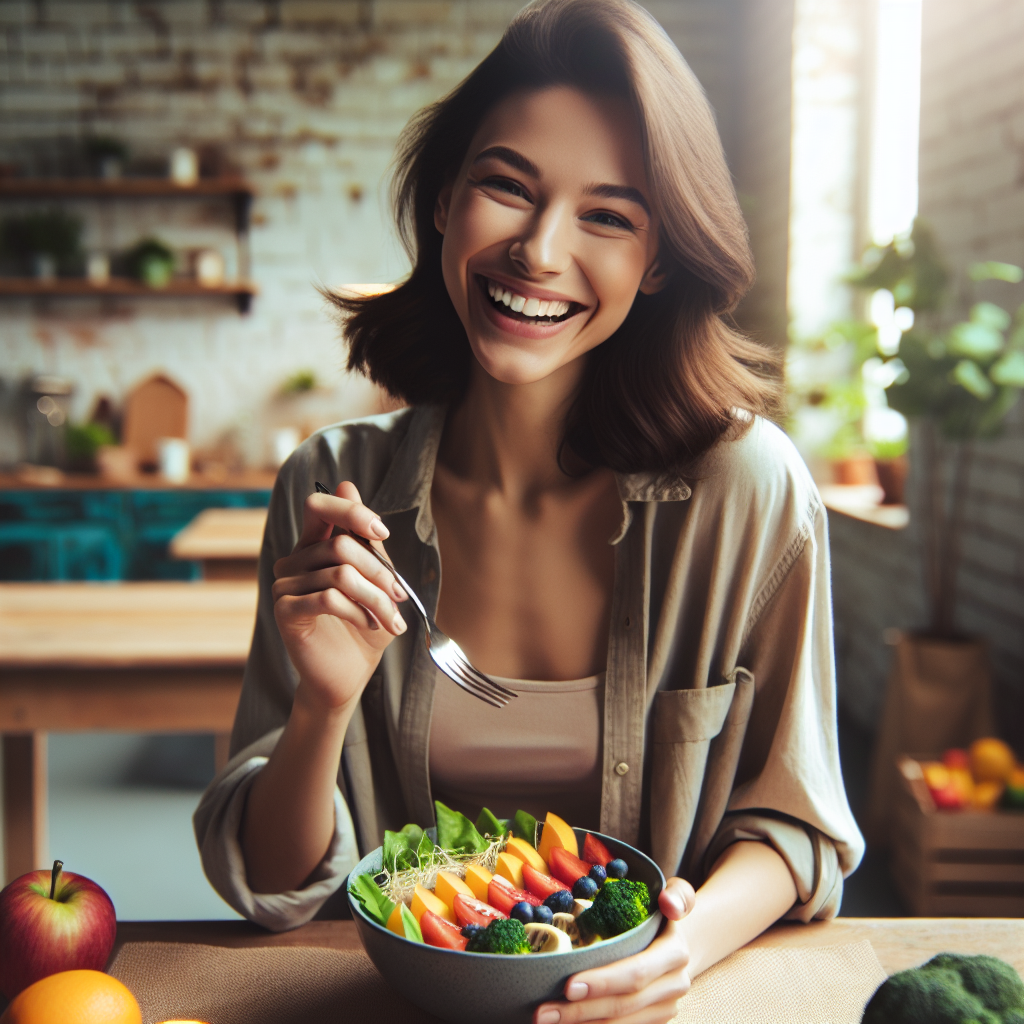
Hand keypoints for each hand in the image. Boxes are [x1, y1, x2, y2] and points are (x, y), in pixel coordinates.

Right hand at [271, 480, 407, 711]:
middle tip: (401, 597)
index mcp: (313, 547)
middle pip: (341, 545)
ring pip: (341, 574)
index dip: (350, 512)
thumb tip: (346, 485)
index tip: (382, 532)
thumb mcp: (375, 580)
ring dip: (377, 598)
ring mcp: (284, 585)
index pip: (319, 506)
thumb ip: (365, 541)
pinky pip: (328, 598)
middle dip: (381, 572)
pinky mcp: (284, 611)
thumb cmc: (364, 627)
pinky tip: (371, 626)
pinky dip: (360, 612)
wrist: (348, 676)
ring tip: (392, 620)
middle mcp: (293, 561)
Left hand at [534, 877, 696, 1023]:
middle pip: (623, 1005)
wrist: (683, 942)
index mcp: (675, 954)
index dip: (603, 981)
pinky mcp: (655, 1021)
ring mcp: (665, 1009)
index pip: (636, 972)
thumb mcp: (677, 894)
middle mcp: (673, 986)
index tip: (568, 985)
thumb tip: (668, 903)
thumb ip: (678, 895)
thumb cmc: (665, 913)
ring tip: (547, 1019)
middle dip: (581, 1010)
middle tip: (543, 1011)